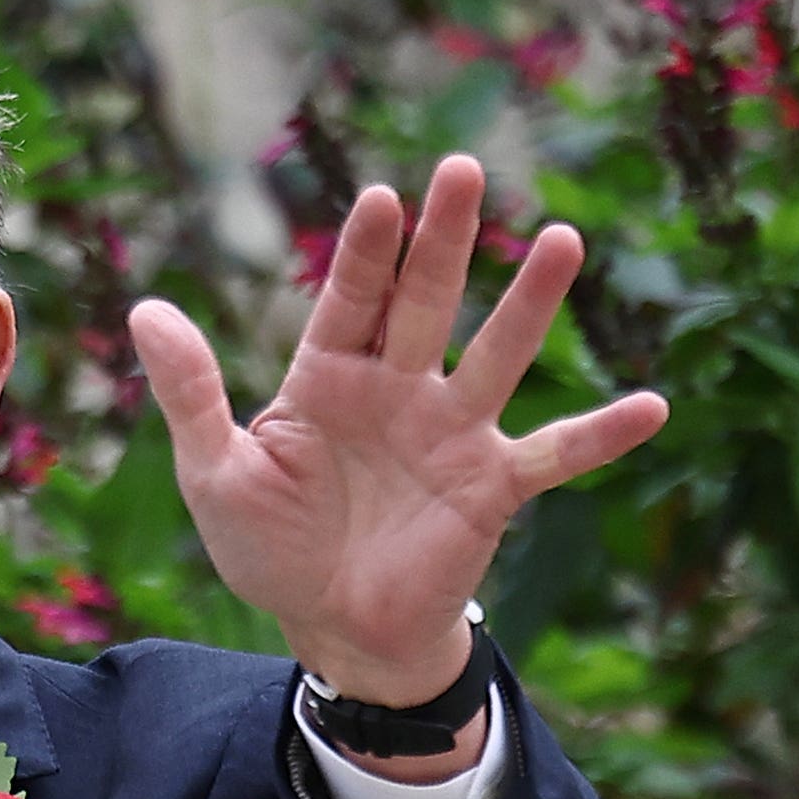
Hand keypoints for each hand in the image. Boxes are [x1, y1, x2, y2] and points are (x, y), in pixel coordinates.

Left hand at [126, 155, 669, 713]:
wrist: (332, 629)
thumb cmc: (272, 548)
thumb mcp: (214, 473)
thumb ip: (190, 393)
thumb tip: (145, 307)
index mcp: (328, 377)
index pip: (350, 299)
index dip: (366, 252)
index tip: (380, 197)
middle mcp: (399, 389)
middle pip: (425, 302)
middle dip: (443, 240)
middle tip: (462, 169)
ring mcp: (452, 433)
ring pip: (496, 354)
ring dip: (529, 302)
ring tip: (560, 237)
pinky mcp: (491, 486)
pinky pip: (555, 455)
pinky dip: (601, 434)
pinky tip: (653, 405)